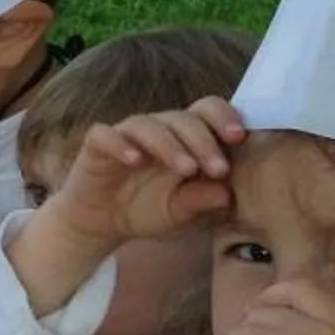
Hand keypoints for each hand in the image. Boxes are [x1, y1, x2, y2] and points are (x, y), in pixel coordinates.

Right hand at [39, 98, 241, 248]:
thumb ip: (199, 201)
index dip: (224, 118)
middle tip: (218, 169)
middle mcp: (158, 129)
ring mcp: (126, 134)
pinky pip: (106, 135)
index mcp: (184, 137)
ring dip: (170, 144)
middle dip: (204, 141)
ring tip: (186, 169)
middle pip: (183, 118)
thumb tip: (226, 194)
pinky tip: (135, 160)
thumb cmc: (146, 209)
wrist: (102, 222)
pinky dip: (120, 144)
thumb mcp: (179, 212)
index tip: (238, 138)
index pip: (207, 111)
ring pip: (148, 125)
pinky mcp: (96, 144)